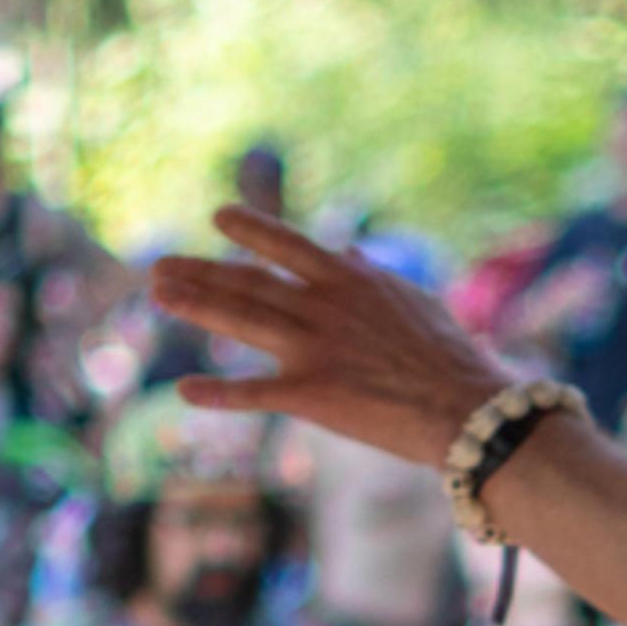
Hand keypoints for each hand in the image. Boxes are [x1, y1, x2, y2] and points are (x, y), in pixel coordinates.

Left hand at [155, 206, 510, 470]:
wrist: (467, 408)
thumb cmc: (451, 358)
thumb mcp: (415, 302)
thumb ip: (375, 278)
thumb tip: (352, 254)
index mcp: (349, 280)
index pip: (288, 244)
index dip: (250, 229)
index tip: (219, 217)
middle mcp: (323, 306)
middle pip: (249, 282)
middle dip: (201, 272)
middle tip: (159, 265)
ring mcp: (315, 348)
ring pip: (242, 321)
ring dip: (196, 306)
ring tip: (160, 296)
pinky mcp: (313, 394)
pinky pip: (255, 392)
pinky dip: (219, 393)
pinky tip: (185, 391)